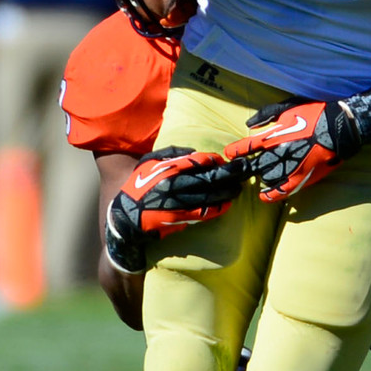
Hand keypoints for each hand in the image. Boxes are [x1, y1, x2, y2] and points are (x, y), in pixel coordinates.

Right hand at [102, 147, 247, 274]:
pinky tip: (227, 205)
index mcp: (167, 168)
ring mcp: (176, 203)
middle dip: (229, 174)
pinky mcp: (177, 219)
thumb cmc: (139, 186)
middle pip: (208, 178)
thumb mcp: (148, 162)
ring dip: (227, 192)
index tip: (226, 161)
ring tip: (238, 188)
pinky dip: (217, 209)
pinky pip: (202, 213)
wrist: (125, 216)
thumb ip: (171, 153)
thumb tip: (193, 151)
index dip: (216, 161)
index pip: (198, 161)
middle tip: (244, 170)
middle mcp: (173, 184)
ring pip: (209, 196)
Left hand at [228, 101, 354, 203]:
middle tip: (241, 170)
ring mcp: (289, 168)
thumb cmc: (314, 114)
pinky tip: (265, 195)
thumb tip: (249, 124)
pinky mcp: (302, 177)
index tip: (230, 154)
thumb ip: (265, 115)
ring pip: (267, 178)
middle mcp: (278, 154)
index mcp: (273, 136)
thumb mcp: (287, 106)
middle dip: (245, 168)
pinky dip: (272, 195)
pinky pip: (282, 190)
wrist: (339, 128)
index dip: (236, 151)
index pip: (247, 147)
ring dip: (262, 176)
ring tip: (262, 174)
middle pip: (253, 166)